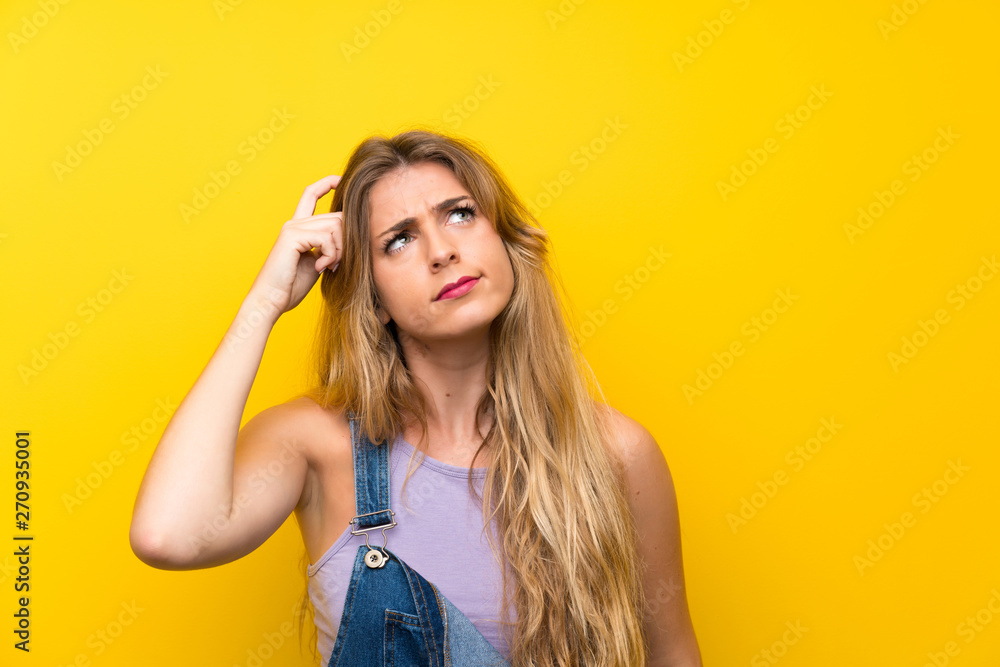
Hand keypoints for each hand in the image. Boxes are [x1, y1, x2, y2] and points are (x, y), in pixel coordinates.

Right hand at [245, 175, 343, 317]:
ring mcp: (293, 228)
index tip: (342, 181)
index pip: (311, 194)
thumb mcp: (317, 262)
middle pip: (337, 216)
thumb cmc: (291, 287)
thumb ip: (329, 247)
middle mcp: (294, 223)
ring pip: (336, 226)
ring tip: (329, 266)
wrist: (271, 301)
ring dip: (340, 251)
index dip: (327, 183)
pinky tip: (320, 268)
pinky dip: (330, 255)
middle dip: (347, 241)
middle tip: (338, 263)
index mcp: (298, 227)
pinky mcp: (292, 236)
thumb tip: (351, 239)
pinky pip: (326, 238)